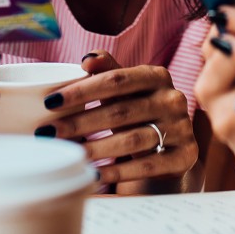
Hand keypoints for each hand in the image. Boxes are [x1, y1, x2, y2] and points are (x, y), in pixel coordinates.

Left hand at [40, 51, 197, 185]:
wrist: (171, 146)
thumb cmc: (138, 112)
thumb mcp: (126, 90)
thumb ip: (108, 70)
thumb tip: (87, 59)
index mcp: (157, 76)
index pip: (117, 79)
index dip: (82, 90)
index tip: (51, 102)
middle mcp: (173, 99)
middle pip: (121, 111)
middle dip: (80, 123)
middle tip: (49, 133)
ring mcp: (182, 128)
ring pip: (133, 139)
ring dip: (96, 149)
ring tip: (70, 155)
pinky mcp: (185, 155)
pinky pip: (148, 165)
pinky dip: (118, 172)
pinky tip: (94, 174)